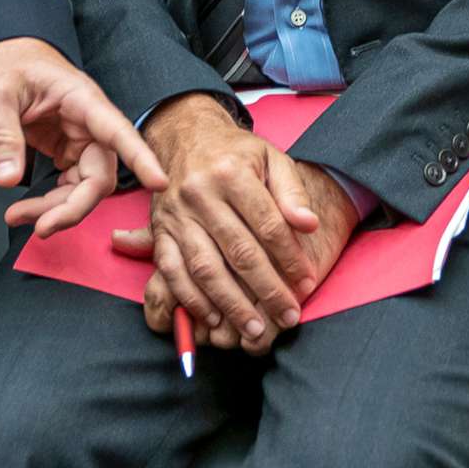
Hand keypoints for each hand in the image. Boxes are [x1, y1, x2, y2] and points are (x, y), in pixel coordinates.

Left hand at [0, 37, 167, 235]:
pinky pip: (69, 186)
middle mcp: (90, 123)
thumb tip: (7, 179)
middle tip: (40, 228)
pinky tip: (27, 210)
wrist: (3, 58)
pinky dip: (50, 203)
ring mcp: (81, 139)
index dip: (141, 158)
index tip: (159, 183)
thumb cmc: (6, 65)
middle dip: (73, 207)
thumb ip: (1, 135)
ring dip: (56, 209)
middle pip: (100, 175)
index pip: (119, 132)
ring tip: (17, 216)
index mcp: (82, 99)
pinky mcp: (68, 151)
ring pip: (85, 187)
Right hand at [116, 94, 360, 353]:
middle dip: (267, 289)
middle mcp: (199, 193)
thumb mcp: (271, 158)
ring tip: (256, 329)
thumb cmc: (238, 154)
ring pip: (205, 267)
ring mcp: (176, 214)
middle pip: (239, 251)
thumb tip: (309, 225)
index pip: (267, 223)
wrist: (187, 138)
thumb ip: (292, 192)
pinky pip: (172, 271)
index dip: (290, 257)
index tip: (307, 283)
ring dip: (231, 304)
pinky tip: (213, 318)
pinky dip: (191, 299)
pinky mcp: (159, 231)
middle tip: (289, 316)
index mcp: (231, 172)